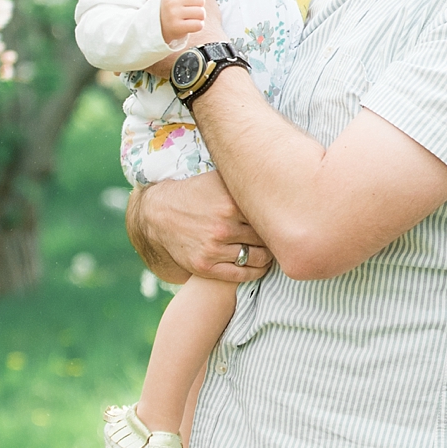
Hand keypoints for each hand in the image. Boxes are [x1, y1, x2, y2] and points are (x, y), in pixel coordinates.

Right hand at [126, 173, 270, 284]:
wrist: (160, 213)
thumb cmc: (196, 193)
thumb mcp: (219, 180)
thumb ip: (246, 179)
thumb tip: (278, 172)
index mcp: (231, 204)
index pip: (270, 215)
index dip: (280, 217)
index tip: (286, 217)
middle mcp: (223, 227)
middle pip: (266, 237)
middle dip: (275, 236)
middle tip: (282, 234)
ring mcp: (213, 249)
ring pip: (258, 258)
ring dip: (268, 255)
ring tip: (271, 249)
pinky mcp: (205, 266)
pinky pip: (242, 275)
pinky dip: (256, 271)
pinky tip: (260, 264)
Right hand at [157, 0, 212, 44]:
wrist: (162, 27)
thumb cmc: (176, 7)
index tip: (190, 0)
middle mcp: (171, 0)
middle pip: (201, 0)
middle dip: (199, 7)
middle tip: (188, 11)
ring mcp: (173, 13)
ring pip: (201, 13)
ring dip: (199, 17)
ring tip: (189, 18)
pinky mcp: (176, 27)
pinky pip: (199, 25)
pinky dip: (197, 26)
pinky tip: (188, 25)